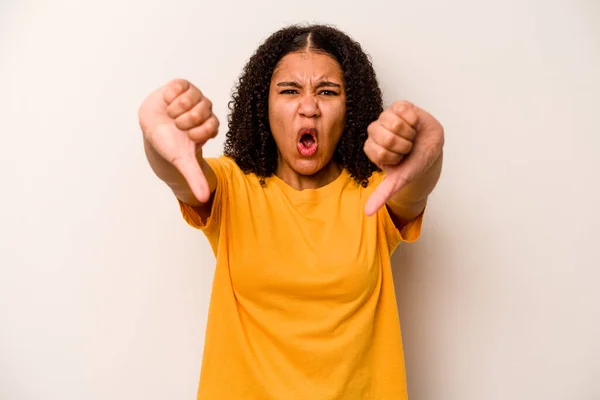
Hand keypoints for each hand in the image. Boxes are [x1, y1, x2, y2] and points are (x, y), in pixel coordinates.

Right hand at [138, 79, 218, 202]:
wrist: (152, 128)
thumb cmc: (169, 142)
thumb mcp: (182, 160)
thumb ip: (195, 178)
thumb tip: (204, 199)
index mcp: (210, 125)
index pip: (213, 126)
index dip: (196, 133)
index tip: (187, 137)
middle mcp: (205, 109)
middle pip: (203, 110)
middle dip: (185, 121)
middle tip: (177, 125)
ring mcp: (194, 95)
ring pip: (192, 98)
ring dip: (176, 109)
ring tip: (170, 115)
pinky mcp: (182, 84)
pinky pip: (179, 86)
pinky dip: (169, 97)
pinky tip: (166, 103)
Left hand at [363, 100, 443, 215]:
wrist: (432, 148)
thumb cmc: (414, 162)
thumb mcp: (399, 180)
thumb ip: (383, 194)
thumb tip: (367, 213)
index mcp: (371, 148)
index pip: (377, 151)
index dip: (394, 157)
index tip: (400, 159)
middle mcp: (375, 131)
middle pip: (386, 136)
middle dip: (403, 145)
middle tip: (407, 147)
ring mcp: (385, 116)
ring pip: (394, 122)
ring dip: (409, 132)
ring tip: (411, 136)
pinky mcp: (398, 105)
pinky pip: (403, 109)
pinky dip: (414, 119)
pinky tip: (414, 124)